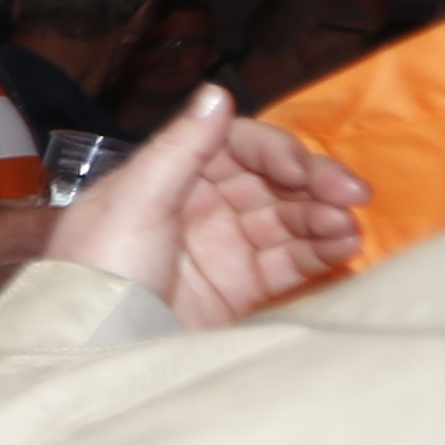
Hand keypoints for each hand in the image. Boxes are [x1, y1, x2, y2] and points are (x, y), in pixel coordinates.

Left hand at [51, 83, 368, 327]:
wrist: (91, 352)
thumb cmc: (99, 272)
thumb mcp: (134, 202)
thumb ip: (180, 148)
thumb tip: (217, 92)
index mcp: (168, 178)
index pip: (237, 147)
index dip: (276, 152)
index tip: (300, 170)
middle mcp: (197, 208)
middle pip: (272, 182)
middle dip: (315, 184)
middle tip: (353, 196)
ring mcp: (220, 249)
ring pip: (287, 220)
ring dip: (323, 219)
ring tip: (346, 230)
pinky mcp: (237, 290)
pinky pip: (290, 263)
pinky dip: (321, 253)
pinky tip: (344, 248)